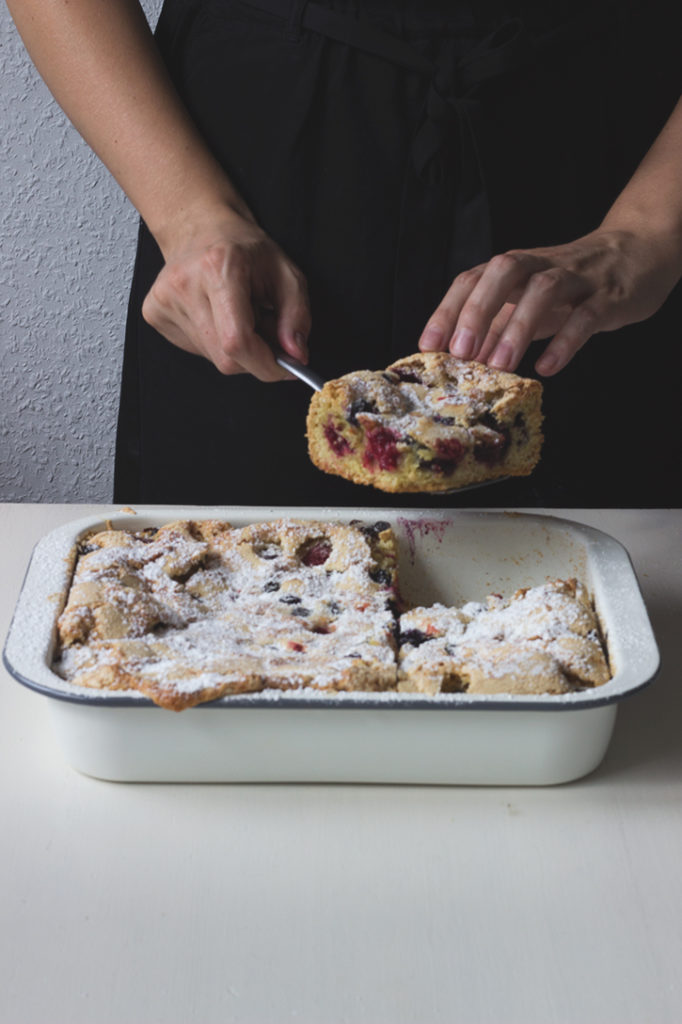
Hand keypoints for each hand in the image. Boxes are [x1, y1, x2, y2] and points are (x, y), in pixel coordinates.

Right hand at [142, 207, 310, 380]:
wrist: (201, 228)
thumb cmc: (245, 249)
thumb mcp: (286, 273)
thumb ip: (297, 316)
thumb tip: (295, 355)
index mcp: (218, 267)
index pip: (237, 341)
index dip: (265, 364)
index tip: (284, 367)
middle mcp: (184, 285)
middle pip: (225, 358)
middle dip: (254, 357)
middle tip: (264, 331)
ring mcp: (163, 301)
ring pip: (212, 358)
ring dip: (235, 349)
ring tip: (239, 316)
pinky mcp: (153, 313)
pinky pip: (195, 350)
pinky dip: (215, 343)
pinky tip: (216, 316)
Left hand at [418, 229, 681, 374]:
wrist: (636, 254)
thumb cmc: (570, 287)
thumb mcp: (526, 301)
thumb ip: (496, 325)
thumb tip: (457, 359)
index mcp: (515, 267)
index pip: (472, 278)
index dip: (447, 309)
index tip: (428, 346)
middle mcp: (541, 265)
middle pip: (505, 271)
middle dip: (478, 310)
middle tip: (460, 353)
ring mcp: (577, 277)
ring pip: (544, 290)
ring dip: (518, 328)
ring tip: (500, 366)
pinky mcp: (608, 295)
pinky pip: (586, 315)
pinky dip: (565, 342)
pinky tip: (547, 367)